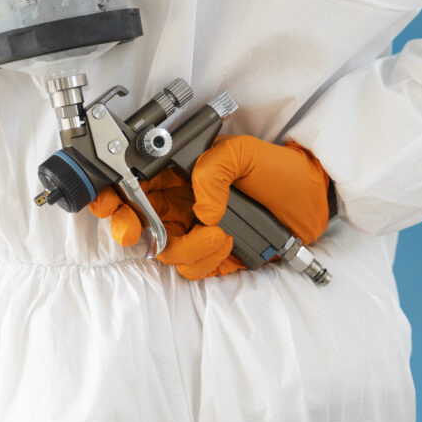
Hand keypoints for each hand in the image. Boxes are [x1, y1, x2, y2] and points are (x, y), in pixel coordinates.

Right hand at [89, 135, 331, 279]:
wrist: (314, 201)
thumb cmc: (279, 170)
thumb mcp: (243, 152)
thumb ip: (212, 169)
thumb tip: (200, 208)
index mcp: (180, 173)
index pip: (133, 182)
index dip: (112, 193)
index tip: (108, 201)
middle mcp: (181, 203)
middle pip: (134, 221)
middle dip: (127, 227)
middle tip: (135, 228)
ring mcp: (195, 232)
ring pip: (163, 250)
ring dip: (187, 245)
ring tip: (219, 232)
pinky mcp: (212, 258)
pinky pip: (192, 269)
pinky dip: (206, 260)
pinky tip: (228, 244)